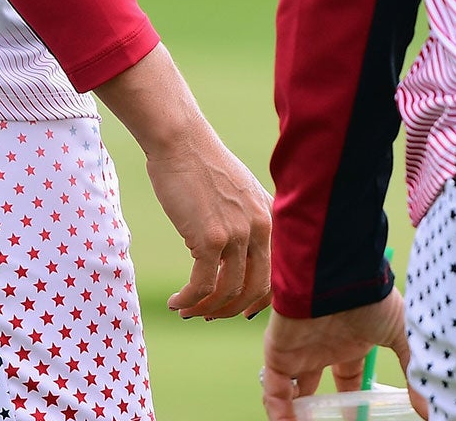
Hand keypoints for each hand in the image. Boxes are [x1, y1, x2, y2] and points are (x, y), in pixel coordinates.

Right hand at [93, 45, 271, 319]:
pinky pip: (202, 285)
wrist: (181, 141)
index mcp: (270, 216)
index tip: (242, 311)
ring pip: (228, 292)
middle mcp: (260, 227)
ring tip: (188, 309)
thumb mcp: (238, 194)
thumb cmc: (202, 165)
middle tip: (209, 314)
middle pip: (256, 289)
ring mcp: (237, 234)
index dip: (261, 300)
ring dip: (206, 308)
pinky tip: (176, 302)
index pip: (279, 272)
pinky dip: (188, 300)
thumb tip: (233, 263)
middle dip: (232, 309)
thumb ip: (245, 224)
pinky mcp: (210, 239)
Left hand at [262, 291, 424, 419]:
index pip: (349, 378)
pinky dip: (278, 409)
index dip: (351, 400)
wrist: (337, 278)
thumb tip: (429, 407)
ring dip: (295, 412)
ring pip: (291, 389)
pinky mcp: (279, 353)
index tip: (356, 418)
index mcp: (351, 343)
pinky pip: (273, 387)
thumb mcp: (401, 334)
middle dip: (320, 407)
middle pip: (316, 385)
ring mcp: (301, 350)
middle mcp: (324, 348)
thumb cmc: (370, 299)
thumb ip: (412, 370)